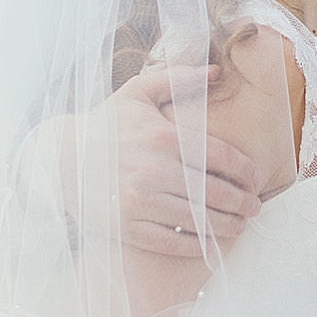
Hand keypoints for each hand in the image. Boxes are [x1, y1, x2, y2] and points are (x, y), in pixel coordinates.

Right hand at [110, 65, 265, 256]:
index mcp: (162, 136)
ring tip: (240, 225)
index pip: (220, 156)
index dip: (246, 170)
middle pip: (214, 191)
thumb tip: (216, 71)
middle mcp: (153, 169)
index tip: (258, 178)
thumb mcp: (138, 93)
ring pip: (197, 219)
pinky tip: (211, 244)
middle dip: (242, 201)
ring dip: (226, 225)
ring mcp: (138, 201)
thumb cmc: (105, 123)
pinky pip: (170, 240)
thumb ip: (178, 79)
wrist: (58, 157)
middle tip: (256, 206)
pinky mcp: (125, 226)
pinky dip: (196, 245)